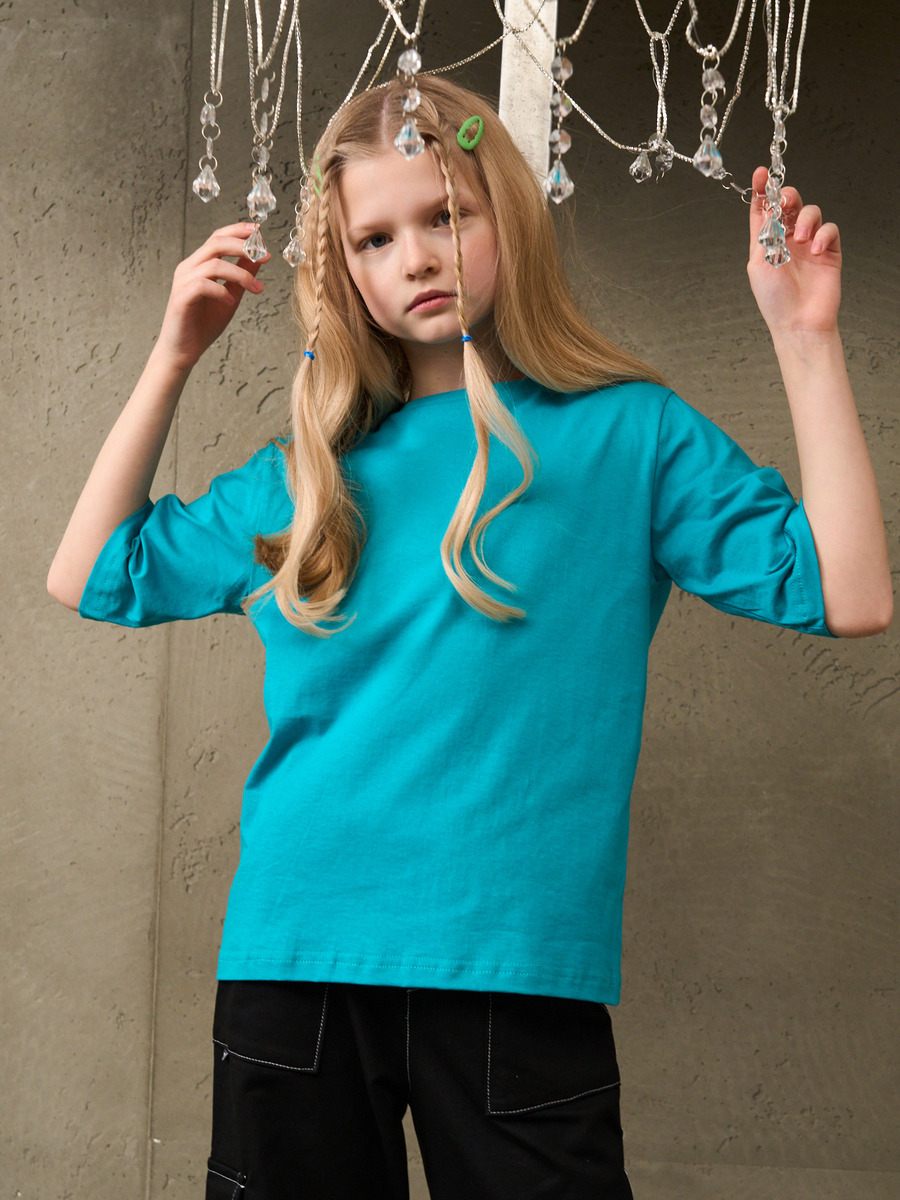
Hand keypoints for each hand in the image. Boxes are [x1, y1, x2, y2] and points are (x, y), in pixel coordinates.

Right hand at [154, 223, 268, 371]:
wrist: (183, 351)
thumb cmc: (204, 324)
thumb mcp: (231, 296)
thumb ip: (242, 277)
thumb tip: (258, 258)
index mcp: (199, 264)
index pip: (217, 237)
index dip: (238, 231)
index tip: (259, 231)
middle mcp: (189, 268)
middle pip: (216, 243)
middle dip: (242, 246)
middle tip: (264, 256)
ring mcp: (183, 282)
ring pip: (213, 264)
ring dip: (241, 274)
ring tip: (257, 289)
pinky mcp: (181, 298)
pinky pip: (203, 285)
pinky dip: (221, 291)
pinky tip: (230, 302)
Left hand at [747, 166, 841, 337]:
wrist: (799, 321)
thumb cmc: (775, 300)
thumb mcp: (759, 264)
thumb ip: (764, 235)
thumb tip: (769, 209)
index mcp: (767, 242)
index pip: (763, 210)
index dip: (761, 190)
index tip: (760, 174)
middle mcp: (787, 240)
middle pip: (789, 204)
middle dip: (787, 196)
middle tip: (784, 202)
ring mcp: (808, 244)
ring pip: (811, 212)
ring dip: (804, 220)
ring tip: (800, 240)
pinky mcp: (828, 251)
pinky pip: (829, 229)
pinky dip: (822, 234)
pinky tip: (815, 249)